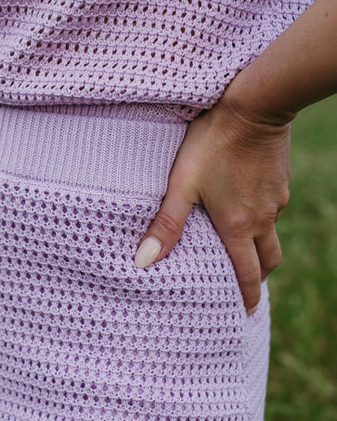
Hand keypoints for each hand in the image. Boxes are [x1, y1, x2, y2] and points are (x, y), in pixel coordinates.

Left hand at [133, 94, 291, 312]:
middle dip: (258, 278)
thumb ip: (165, 224)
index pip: (247, 274)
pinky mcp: (279, 181)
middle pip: (267, 261)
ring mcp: (274, 200)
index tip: (248, 314)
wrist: (254, 106)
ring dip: (260, 248)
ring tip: (244, 251)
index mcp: (237, 227)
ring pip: (270, 234)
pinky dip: (262, 219)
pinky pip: (272, 209)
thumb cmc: (211, 144)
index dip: (247, 297)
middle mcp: (261, 219)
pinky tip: (246, 207)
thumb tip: (143, 263)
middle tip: (248, 289)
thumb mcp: (182, 184)